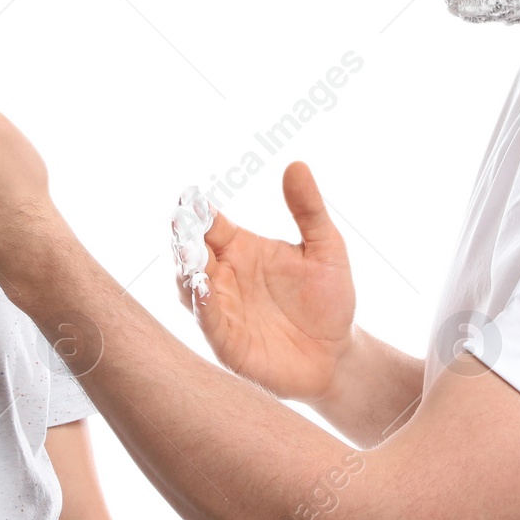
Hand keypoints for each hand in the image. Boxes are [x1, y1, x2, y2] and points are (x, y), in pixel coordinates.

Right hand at [178, 162, 355, 402]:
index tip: (189, 197)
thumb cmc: (328, 298)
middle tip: (181, 222)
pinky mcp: (228, 342)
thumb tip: (297, 165)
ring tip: (190, 253)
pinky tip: (204, 288)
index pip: (209, 225)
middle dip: (183, 238)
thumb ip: (309, 209)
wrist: (338, 354)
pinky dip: (203, 305)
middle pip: (191, 253)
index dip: (196, 211)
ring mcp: (222, 310)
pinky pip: (208, 322)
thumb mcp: (326, 248)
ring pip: (189, 286)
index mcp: (241, 249)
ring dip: (186, 270)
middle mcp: (225, 276)